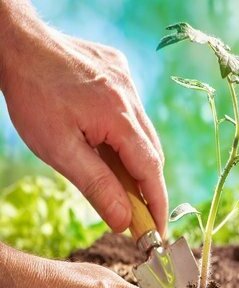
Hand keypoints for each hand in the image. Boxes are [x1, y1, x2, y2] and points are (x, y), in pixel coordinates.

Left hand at [0, 2, 166, 234]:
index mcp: (119, 118)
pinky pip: (133, 112)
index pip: (150, 171)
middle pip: (152, 153)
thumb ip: (96, 186)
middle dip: (146, 186)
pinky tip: (105, 138)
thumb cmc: (33, 95)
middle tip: (134, 213)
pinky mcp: (121, 72)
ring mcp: (129, 82)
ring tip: (116, 177)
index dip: (157, 204)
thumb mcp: (59, 149)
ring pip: (143, 133)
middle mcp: (132, 99)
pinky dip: (127, 134)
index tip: (158, 232)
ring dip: (135, 160)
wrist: (17, 42)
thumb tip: (123, 220)